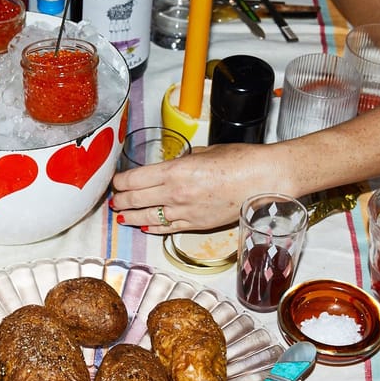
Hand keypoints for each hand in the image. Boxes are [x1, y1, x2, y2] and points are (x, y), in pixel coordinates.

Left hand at [110, 143, 291, 232]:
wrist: (265, 180)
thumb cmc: (241, 160)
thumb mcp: (205, 151)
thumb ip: (185, 160)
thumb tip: (175, 163)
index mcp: (175, 171)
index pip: (134, 179)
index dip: (120, 182)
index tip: (116, 181)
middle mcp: (176, 194)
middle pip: (136, 200)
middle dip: (121, 200)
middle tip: (114, 199)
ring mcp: (185, 213)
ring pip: (148, 218)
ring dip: (131, 217)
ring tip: (122, 216)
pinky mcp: (197, 225)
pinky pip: (168, 229)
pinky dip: (153, 228)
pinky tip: (145, 227)